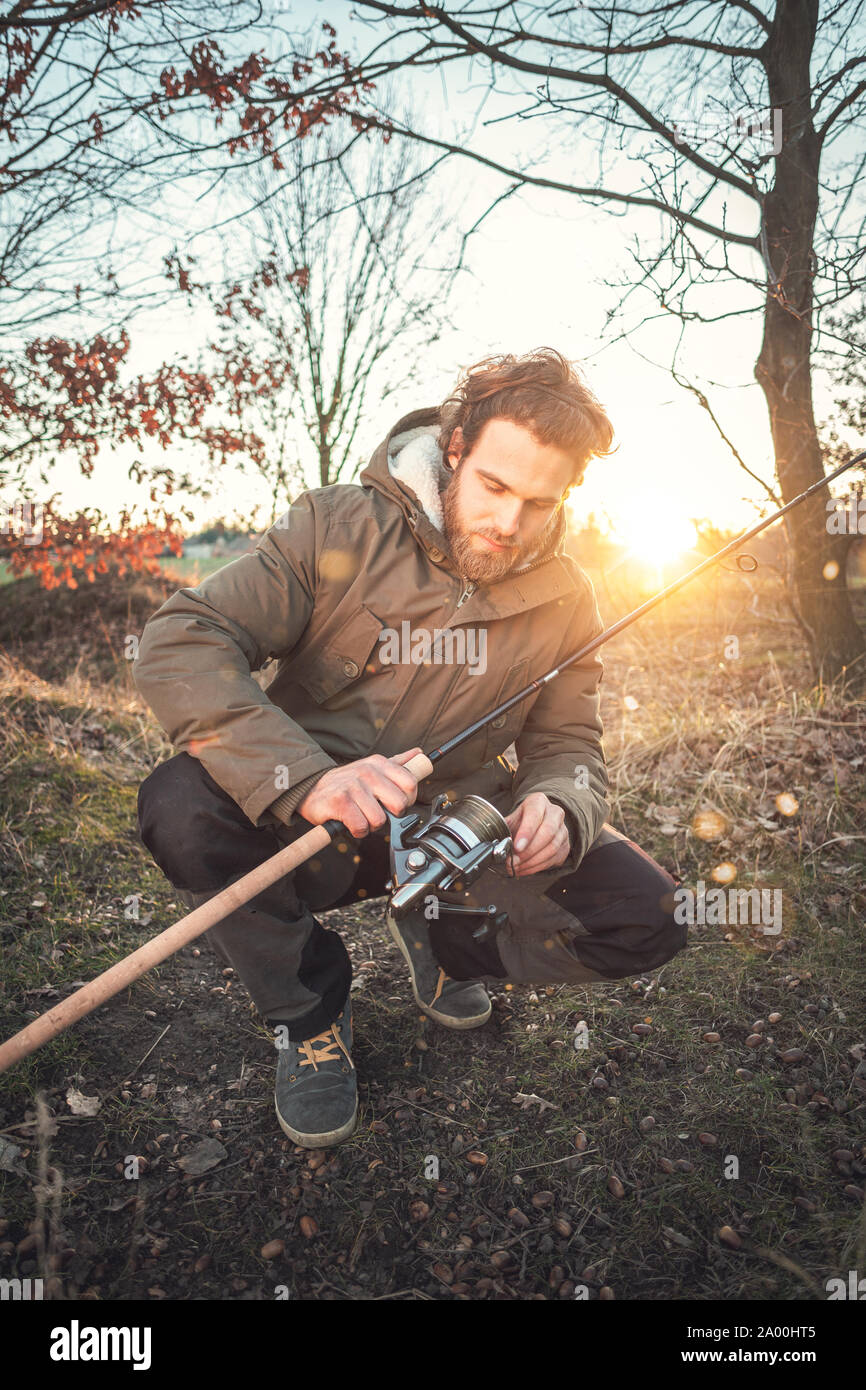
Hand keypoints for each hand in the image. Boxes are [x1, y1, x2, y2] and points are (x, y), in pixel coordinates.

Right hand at [297, 748, 422, 837]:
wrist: (311, 788)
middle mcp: (367, 772)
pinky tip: (351, 823)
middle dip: (391, 815)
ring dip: (371, 825)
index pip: (410, 783)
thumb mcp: (372, 767)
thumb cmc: (346, 782)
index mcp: (379, 763)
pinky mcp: (340, 802)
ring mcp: (353, 786)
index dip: (408, 799)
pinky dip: (357, 831)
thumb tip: (419, 753)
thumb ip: (397, 763)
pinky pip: (361, 827)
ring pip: (380, 820)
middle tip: (377, 812)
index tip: (396, 804)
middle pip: (399, 804)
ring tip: (361, 816)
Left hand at [504, 793, 570, 876]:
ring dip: (532, 861)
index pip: (535, 815)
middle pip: (547, 832)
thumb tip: (495, 844)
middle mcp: (555, 813)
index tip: (516, 847)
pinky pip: (553, 859)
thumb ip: (504, 829)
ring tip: (516, 867)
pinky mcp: (565, 846)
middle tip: (514, 861)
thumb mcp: (511, 819)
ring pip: (552, 848)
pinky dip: (536, 867)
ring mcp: (562, 830)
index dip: (526, 832)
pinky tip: (524, 869)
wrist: (538, 823)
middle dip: (529, 850)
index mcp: (539, 802)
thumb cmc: (522, 821)